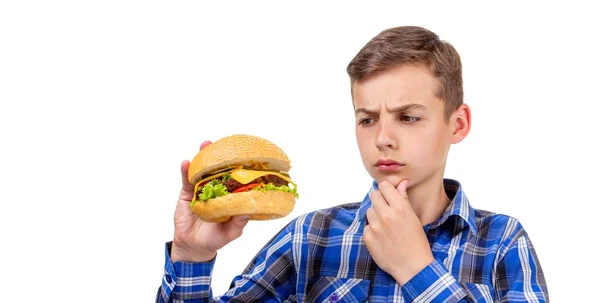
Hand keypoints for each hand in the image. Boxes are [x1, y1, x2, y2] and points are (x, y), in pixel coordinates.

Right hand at [171, 140, 249, 262]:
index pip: (237, 178)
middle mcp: (218, 189)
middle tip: (223, 143)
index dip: (240, 166)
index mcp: (231, 196)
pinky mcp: (188, 193)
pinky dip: (186, 171)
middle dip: (221, 155)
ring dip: (203, 157)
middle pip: (219, 169)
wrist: (193, 246)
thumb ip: (238, 223)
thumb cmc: (215, 238)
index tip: (245, 154)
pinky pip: (186, 180)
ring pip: (203, 170)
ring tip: (205, 145)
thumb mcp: (230, 233)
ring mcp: (202, 189)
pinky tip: (186, 163)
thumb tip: (248, 211)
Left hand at [363, 180, 433, 284]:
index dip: (386, 190)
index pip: (384, 186)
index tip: (388, 195)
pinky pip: (366, 226)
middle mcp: (386, 215)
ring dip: (375, 215)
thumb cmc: (416, 242)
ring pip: (369, 210)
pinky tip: (382, 238)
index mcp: (400, 208)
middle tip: (386, 210)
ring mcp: (375, 226)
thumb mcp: (413, 218)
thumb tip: (400, 183)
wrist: (412, 267)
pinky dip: (372, 230)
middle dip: (379, 200)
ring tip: (386, 227)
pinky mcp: (367, 237)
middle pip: (374, 195)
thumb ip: (403, 199)